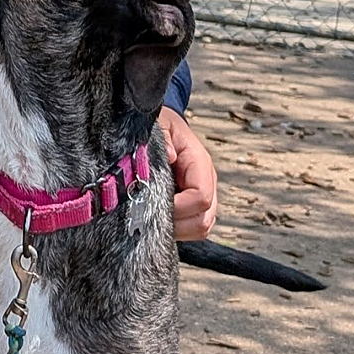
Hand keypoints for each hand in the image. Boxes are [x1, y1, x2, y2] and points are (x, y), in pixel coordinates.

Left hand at [159, 107, 217, 240]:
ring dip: (175, 229)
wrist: (167, 127)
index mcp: (200, 164)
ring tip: (150, 217)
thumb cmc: (163, 126)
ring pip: (199, 228)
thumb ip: (164, 137)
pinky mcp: (193, 207)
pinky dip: (174, 229)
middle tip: (147, 216)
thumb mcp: (161, 124)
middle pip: (203, 220)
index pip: (200, 197)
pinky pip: (190, 229)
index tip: (152, 204)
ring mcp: (202, 198)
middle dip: (175, 224)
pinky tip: (154, 217)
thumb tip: (170, 155)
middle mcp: (207, 183)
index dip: (178, 207)